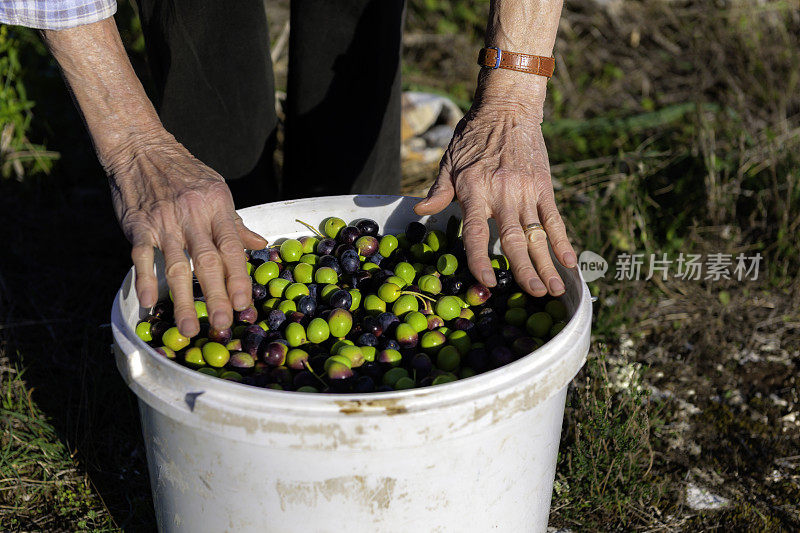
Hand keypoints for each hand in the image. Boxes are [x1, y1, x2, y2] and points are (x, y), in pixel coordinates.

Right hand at [106, 129, 266, 335]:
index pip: (232, 248)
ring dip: (184, 300)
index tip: (244, 303)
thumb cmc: (184, 172)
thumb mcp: (217, 190)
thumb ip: (235, 222)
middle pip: (208, 262)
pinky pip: (142, 256)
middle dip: (217, 296)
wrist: (141, 148)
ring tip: (189, 328)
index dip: (239, 278)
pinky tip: (150, 303)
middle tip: (224, 324)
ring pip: (177, 266)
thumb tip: (260, 244)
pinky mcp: (139, 224)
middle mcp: (193, 215)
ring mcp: (165, 221)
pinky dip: (145, 279)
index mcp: (217, 207)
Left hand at [415, 90, 575, 296]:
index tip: (486, 282)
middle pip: (512, 239)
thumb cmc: (472, 136)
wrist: (507, 108)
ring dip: (546, 264)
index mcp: (474, 191)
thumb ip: (438, 190)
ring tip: (555, 290)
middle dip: (524, 270)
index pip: (474, 233)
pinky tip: (569, 262)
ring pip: (536, 234)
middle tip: (534, 295)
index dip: (480, 260)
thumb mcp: (449, 161)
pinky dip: (562, 241)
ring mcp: (525, 191)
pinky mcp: (543, 186)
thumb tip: (420, 211)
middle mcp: (501, 194)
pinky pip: (553, 218)